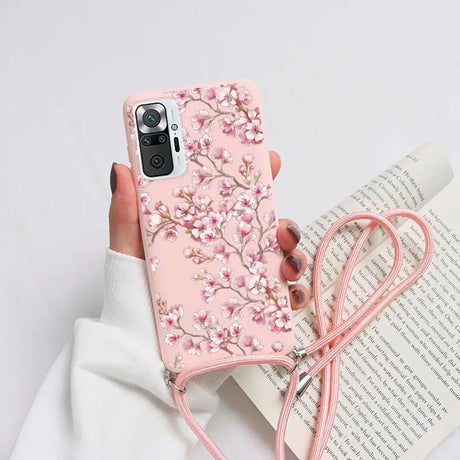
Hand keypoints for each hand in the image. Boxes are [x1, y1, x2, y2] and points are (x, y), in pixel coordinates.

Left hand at [109, 151, 308, 308]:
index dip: (256, 175)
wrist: (138, 343)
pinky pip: (281, 299)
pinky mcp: (249, 307)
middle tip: (281, 226)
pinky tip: (289, 295)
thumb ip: (126, 212)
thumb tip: (122, 168)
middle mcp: (227, 248)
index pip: (234, 196)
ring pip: (280, 258)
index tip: (271, 159)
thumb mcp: (129, 248)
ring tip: (285, 263)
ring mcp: (241, 277)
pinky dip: (293, 295)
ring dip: (292, 255)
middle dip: (282, 220)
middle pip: (266, 227)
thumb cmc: (135, 290)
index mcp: (203, 227)